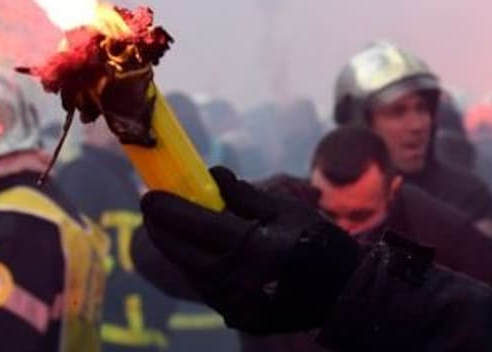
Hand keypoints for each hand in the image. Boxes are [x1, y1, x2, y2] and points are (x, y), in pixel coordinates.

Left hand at [140, 166, 361, 334]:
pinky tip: (188, 247)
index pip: (200, 226)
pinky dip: (192, 264)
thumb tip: (211, 176)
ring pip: (192, 272)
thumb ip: (245, 195)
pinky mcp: (237, 316)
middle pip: (186, 253)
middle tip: (149, 206)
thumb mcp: (287, 209)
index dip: (170, 209)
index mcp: (256, 249)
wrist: (343, 293)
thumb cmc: (318, 242)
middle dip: (162, 229)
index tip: (148, 194)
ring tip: (165, 223)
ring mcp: (237, 304)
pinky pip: (205, 286)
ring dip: (174, 247)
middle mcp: (241, 282)